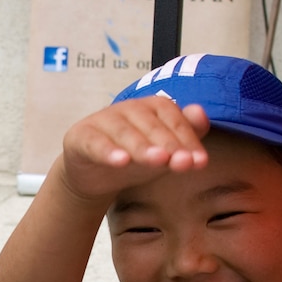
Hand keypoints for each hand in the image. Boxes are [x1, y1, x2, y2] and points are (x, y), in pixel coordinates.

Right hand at [57, 98, 209, 204]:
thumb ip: (186, 133)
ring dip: (142, 146)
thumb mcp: (165, 149)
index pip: (172, 117)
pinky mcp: (81, 137)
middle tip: (183, 163)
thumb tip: (201, 112)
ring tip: (158, 160)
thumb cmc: (135, 156)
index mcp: (150, 107)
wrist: (94, 173)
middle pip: (150, 123)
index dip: (187, 138)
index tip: (200, 161)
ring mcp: (102, 121)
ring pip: (124, 131)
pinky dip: (107, 151)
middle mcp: (127, 109)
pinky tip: (121, 162)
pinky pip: (95, 142)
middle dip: (169, 144)